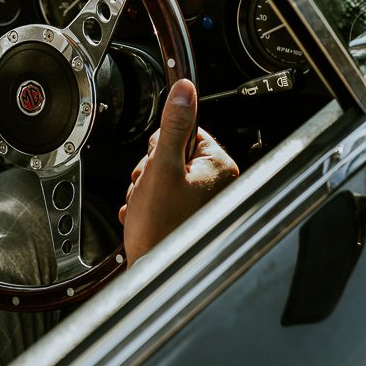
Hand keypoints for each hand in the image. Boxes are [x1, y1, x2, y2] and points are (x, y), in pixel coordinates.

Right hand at [120, 79, 238, 265]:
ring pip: (164, 177)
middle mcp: (218, 185)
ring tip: (146, 208)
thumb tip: (184, 90)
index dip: (162, 146)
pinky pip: (163, 199)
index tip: (157, 164)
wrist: (152, 276)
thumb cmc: (161, 229)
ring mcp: (204, 204)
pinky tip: (145, 218)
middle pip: (173, 155)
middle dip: (151, 171)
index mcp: (219, 167)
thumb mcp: (162, 166)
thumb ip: (173, 126)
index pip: (187, 132)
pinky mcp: (189, 219)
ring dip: (147, 190)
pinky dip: (149, 206)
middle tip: (150, 190)